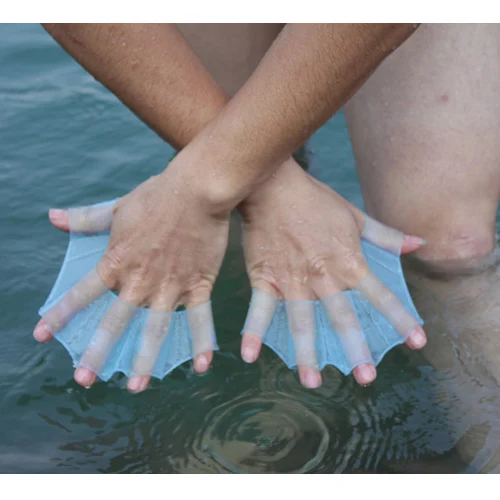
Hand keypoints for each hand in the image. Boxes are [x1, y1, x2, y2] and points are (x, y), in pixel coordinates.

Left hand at [33, 165, 229, 391]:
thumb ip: (86, 218)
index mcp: (117, 260)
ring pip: (154, 330)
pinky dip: (201, 343)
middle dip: (96, 352)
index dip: (60, 314)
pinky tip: (201, 367)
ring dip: (144, 360)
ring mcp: (169, 286)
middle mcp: (139, 280)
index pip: (82, 293)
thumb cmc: (156, 196)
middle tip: (83, 379)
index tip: (42, 335)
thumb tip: (51, 217)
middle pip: (114, 322)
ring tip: (135, 387)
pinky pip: (199, 319)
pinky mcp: (197, 285)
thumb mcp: (117, 207)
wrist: (196, 191)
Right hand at [239, 158, 426, 387]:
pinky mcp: (265, 279)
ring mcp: (293, 280)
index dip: (400, 318)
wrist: (274, 187)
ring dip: (306, 353)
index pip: (380, 295)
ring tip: (311, 382)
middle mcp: (323, 276)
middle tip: (366, 378)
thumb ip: (386, 235)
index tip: (417, 341)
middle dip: (356, 349)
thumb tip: (418, 244)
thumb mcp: (355, 216)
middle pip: (342, 317)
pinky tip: (249, 356)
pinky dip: (254, 332)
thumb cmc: (316, 201)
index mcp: (348, 260)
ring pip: (302, 321)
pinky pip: (259, 309)